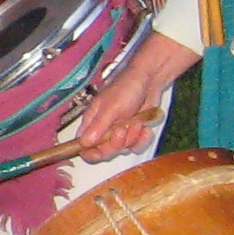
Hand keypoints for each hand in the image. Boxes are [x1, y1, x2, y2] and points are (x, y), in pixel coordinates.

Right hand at [76, 38, 197, 159]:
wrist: (150, 81)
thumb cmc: (126, 89)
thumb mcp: (111, 108)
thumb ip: (98, 127)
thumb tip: (83, 144)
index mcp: (91, 123)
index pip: (83, 146)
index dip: (90, 153)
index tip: (100, 152)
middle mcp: (103, 130)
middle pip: (104, 151)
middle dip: (116, 144)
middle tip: (123, 129)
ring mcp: (119, 132)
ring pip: (122, 149)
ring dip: (132, 138)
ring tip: (137, 122)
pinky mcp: (133, 133)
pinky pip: (135, 146)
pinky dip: (142, 139)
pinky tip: (145, 128)